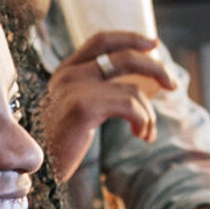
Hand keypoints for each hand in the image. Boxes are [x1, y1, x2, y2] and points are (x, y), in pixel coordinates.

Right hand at [42, 32, 174, 180]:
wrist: (37, 170)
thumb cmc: (56, 144)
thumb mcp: (73, 110)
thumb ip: (92, 90)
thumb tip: (132, 83)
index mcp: (63, 72)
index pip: (100, 41)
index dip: (129, 38)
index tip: (153, 43)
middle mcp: (67, 75)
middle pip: (124, 57)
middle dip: (155, 68)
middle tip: (172, 84)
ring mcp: (73, 89)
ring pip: (132, 89)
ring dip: (148, 113)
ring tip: (146, 132)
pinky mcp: (83, 107)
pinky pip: (130, 106)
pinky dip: (144, 121)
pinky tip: (141, 135)